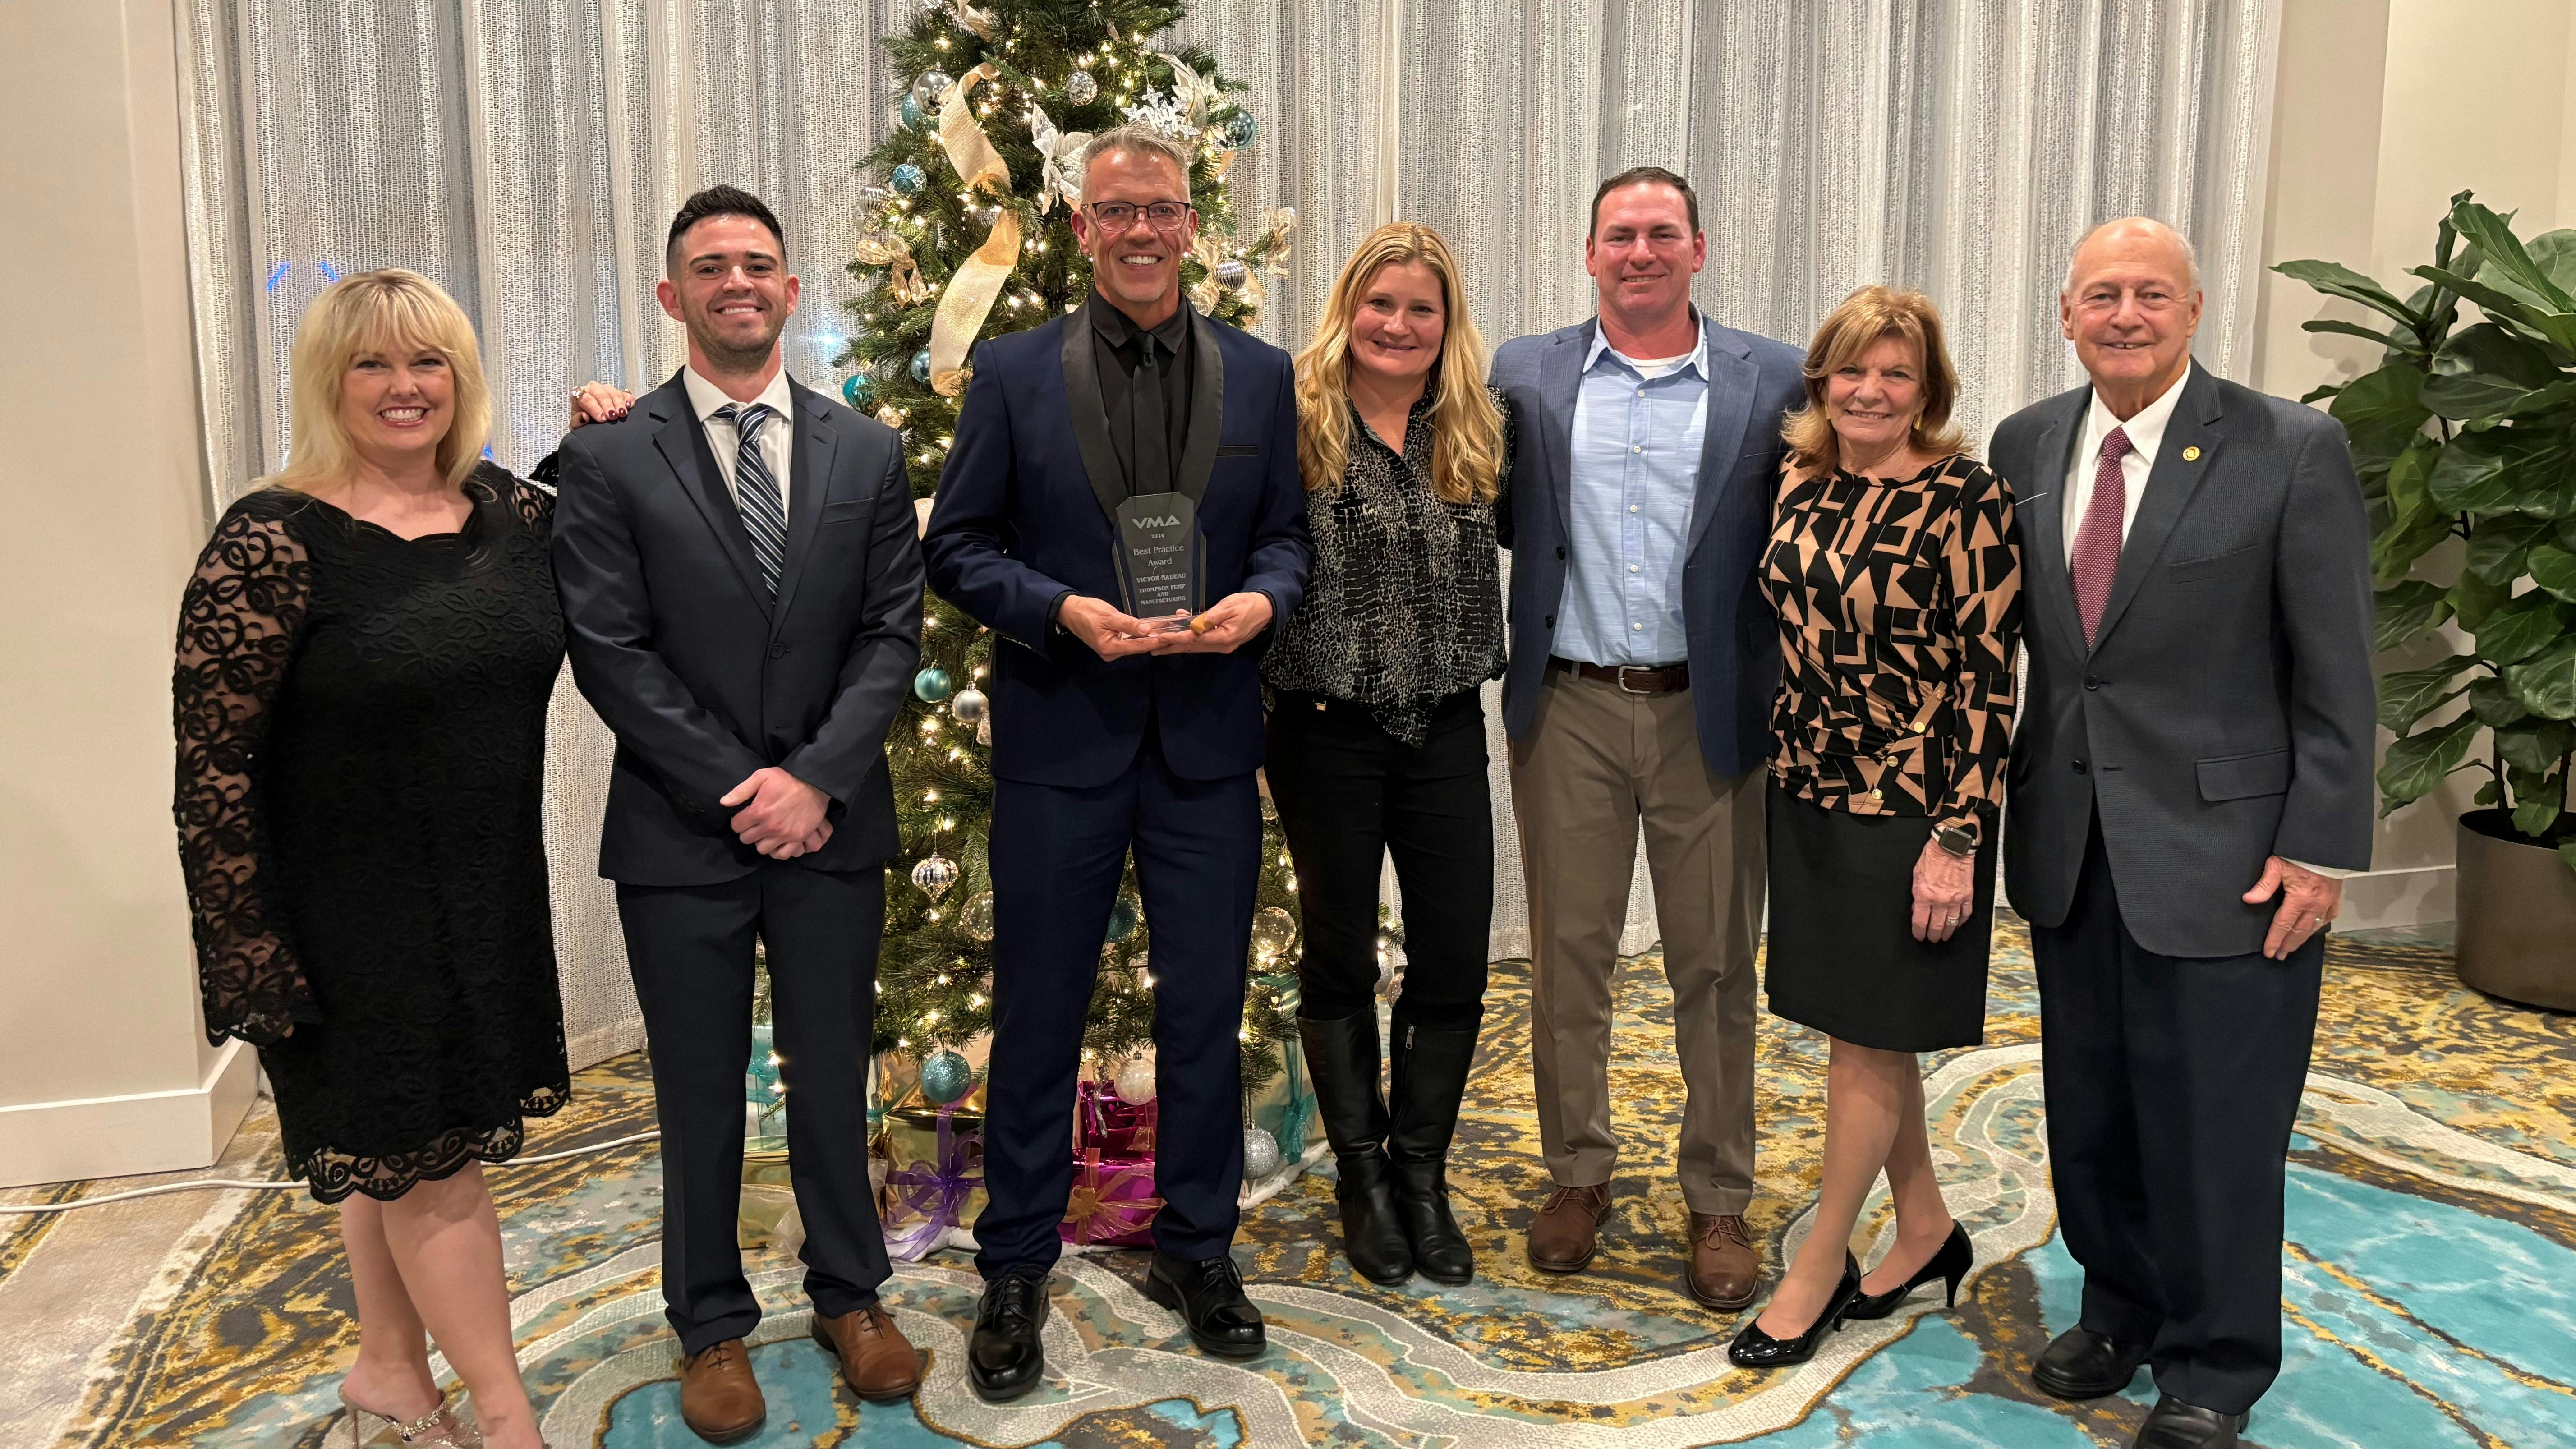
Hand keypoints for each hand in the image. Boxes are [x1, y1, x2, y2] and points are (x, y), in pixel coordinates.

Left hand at [568, 381, 635, 429]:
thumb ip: (577, 421)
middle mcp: (593, 389)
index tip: (602, 418)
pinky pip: (625, 393)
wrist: (593, 421)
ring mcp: (607, 389)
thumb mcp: (577, 424)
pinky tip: (629, 405)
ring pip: (613, 393)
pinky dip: (628, 399)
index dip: (595, 409)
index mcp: (579, 395)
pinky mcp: (619, 393)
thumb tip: (584, 416)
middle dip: (608, 406)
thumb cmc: (585, 421)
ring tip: (621, 413)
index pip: (587, 399)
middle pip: (601, 395)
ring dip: (618, 403)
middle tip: (612, 417)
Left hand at [720, 767, 831, 857]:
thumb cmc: (787, 780)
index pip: (736, 826)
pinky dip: (777, 850)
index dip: (738, 821)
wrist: (814, 785)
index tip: (744, 816)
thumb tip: (724, 802)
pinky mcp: (797, 838)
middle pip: (746, 839)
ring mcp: (784, 834)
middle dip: (747, 831)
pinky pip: (782, 854)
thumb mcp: (762, 776)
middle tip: (754, 824)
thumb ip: (741, 790)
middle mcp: (770, 826)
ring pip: (762, 849)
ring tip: (765, 832)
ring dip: (761, 841)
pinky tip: (776, 842)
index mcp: (759, 811)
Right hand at [1056, 595, 1162, 660]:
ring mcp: (1112, 649)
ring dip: (1149, 636)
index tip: (1170, 637)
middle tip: (1172, 631)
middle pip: (1138, 647)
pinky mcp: (1112, 643)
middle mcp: (1112, 653)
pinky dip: (1140, 634)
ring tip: (1166, 629)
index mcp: (1110, 649)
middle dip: (1154, 639)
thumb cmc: (1088, 612)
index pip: (1138, 646)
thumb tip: (1148, 630)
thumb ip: (1129, 624)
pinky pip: (1129, 640)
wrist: (1070, 611)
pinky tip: (1152, 628)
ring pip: (1135, 643)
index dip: (1155, 641)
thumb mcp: (1110, 616)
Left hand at [1149, 591, 1274, 653]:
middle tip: (1152, 648)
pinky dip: (1190, 636)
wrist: (1266, 608)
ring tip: (1160, 644)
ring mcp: (1222, 645)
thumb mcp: (1229, 606)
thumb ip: (1210, 617)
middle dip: (1171, 647)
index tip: (1159, 638)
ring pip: (1195, 645)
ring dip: (1178, 644)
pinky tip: (1179, 629)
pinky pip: (1203, 640)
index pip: (1194, 640)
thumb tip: (1193, 625)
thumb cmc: (1248, 604)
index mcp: (1223, 638)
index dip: (1175, 639)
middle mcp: (1221, 646)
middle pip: (1192, 647)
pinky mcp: (1222, 640)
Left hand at [1910, 836, 1975, 942]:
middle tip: (1932, 939)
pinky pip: (1966, 913)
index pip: (1920, 921)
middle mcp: (1940, 900)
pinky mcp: (1967, 895)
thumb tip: (1916, 908)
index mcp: (1924, 895)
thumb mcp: (1916, 875)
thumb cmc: (1932, 857)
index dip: (1918, 931)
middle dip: (1933, 935)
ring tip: (1944, 936)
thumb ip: (1917, 894)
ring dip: (1947, 932)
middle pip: (1936, 925)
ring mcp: (1955, 899)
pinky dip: (1962, 921)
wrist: (1951, 846)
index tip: (1919, 936)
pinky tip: (1959, 924)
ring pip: (1951, 923)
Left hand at [2244, 856, 2341, 959]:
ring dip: (2300, 940)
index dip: (2275, 940)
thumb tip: (2249, 899)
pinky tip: (2310, 932)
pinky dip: (2316, 928)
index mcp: (2300, 898)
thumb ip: (2264, 885)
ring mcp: (2328, 904)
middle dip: (2287, 945)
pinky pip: (2326, 919)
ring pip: (2313, 928)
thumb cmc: (2299, 854)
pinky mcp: (2336, 900)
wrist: (2327, 846)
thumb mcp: (2277, 865)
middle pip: (2298, 931)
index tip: (2268, 952)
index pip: (2283, 925)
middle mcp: (2315, 905)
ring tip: (2290, 949)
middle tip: (2279, 956)